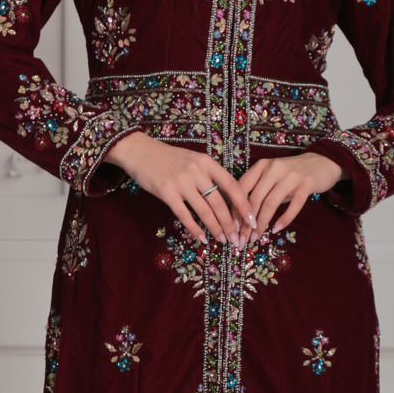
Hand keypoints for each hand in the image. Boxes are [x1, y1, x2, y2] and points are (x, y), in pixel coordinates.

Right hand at [108, 131, 255, 245]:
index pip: (232, 186)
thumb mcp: (194, 161)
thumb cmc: (169, 158)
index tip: (252, 220)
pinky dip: (195, 229)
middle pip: (220, 203)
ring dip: (216, 229)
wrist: (140, 152)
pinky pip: (184, 215)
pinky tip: (202, 238)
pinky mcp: (167, 193)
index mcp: (207, 162)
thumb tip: (228, 200)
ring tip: (223, 240)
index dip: (243, 205)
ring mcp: (182, 182)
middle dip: (231, 224)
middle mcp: (197, 172)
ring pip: (204, 211)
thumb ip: (209, 176)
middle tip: (238, 239)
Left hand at [237, 152, 343, 237]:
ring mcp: (291, 176)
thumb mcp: (272, 176)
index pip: (242, 188)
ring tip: (255, 237)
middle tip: (242, 238)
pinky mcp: (306, 184)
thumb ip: (259, 190)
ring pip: (271, 203)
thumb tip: (242, 218)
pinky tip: (276, 229)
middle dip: (247, 222)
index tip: (231, 226)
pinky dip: (284, 219)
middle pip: (255, 198)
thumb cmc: (291, 174)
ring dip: (262, 223)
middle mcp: (274, 168)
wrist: (321, 162)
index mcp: (262, 165)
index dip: (235, 208)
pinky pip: (293, 206)